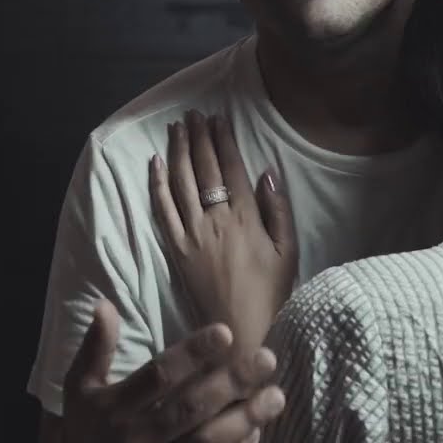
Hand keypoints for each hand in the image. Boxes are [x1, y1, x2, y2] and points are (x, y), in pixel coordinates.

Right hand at [60, 299, 285, 442]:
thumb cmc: (86, 430)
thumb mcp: (80, 389)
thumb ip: (96, 348)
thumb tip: (105, 304)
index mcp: (117, 407)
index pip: (159, 376)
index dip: (192, 354)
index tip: (226, 332)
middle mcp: (138, 437)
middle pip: (190, 408)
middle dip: (231, 383)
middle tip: (267, 359)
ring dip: (244, 420)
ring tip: (276, 396)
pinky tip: (258, 432)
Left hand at [151, 110, 297, 352]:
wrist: (238, 328)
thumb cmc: (270, 291)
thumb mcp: (288, 251)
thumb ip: (278, 210)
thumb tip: (267, 172)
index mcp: (246, 218)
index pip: (231, 168)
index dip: (223, 140)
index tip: (218, 118)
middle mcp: (216, 219)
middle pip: (204, 169)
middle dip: (199, 138)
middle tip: (194, 114)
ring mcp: (193, 233)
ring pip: (181, 183)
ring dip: (178, 151)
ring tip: (176, 127)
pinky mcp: (176, 248)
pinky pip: (163, 210)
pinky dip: (157, 184)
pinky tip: (155, 163)